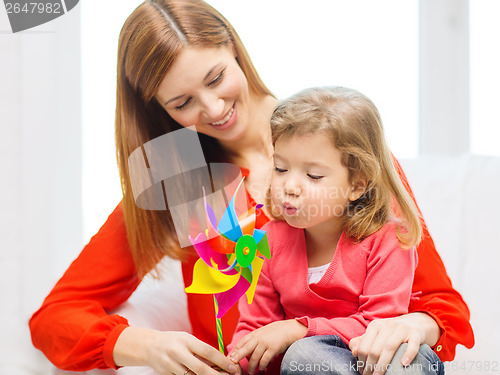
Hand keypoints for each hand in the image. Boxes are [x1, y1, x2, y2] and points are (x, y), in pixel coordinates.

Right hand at [114, 327, 238, 374]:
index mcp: (186, 340)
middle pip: (201, 369)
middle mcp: (178, 353)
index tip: (232, 367)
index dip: (222, 361)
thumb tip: (220, 360)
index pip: (208, 352)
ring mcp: (171, 366)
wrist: (149, 346)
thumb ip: (201, 348)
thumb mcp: (187, 339)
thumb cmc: (174, 341)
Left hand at [228, 320, 306, 373]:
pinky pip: (265, 360)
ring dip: (252, 366)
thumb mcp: (261, 333)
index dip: (235, 350)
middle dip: (238, 357)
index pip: (241, 342)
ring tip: (251, 372)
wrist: (287, 330)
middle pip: (245, 349)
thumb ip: (253, 340)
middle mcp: (258, 338)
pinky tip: (261, 369)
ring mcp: (265, 343)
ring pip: (255, 357)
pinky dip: (262, 365)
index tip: (231, 358)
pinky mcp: (273, 348)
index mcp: (254, 334)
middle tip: (233, 364)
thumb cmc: (273, 333)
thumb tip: (243, 350)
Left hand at [349, 313, 439, 374]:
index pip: (364, 346)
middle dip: (370, 366)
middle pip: (375, 348)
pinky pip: (412, 345)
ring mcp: (402, 329)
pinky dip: (408, 354)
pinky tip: (403, 364)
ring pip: (390, 347)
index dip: (362, 361)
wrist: (415, 322)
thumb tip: (354, 352)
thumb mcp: (375, 333)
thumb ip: (362, 342)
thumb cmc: (391, 332)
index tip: (362, 370)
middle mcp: (387, 325)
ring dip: (383, 364)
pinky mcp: (416, 334)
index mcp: (375, 325)